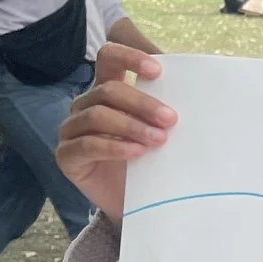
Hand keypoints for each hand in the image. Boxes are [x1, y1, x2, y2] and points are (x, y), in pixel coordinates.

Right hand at [57, 42, 170, 222]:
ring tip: (159, 140)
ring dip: (132, 126)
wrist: (139, 204)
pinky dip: (115, 147)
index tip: (158, 72)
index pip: (109, 57)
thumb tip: (195, 87)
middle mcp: (85, 106)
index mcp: (106, 90)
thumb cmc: (151, 161)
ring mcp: (71, 130)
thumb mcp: (159, 130)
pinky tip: (137, 152)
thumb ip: (164, 109)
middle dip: (143, 104)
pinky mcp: (66, 156)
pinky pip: (87, 145)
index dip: (129, 57)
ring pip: (97, 116)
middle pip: (108, 90)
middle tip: (171, 120)